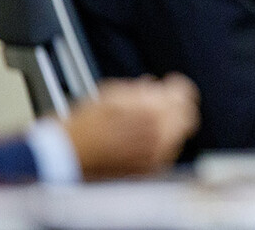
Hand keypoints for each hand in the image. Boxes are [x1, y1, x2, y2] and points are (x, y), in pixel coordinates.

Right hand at [63, 74, 199, 179]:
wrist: (67, 155)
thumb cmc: (85, 124)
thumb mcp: (114, 94)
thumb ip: (142, 90)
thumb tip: (155, 85)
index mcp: (153, 111)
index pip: (183, 94)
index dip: (177, 86)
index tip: (171, 84)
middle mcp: (160, 134)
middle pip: (187, 115)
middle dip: (177, 106)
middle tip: (165, 102)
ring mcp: (157, 154)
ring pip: (179, 135)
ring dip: (170, 124)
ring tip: (149, 120)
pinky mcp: (150, 169)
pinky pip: (167, 151)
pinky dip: (161, 142)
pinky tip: (144, 137)